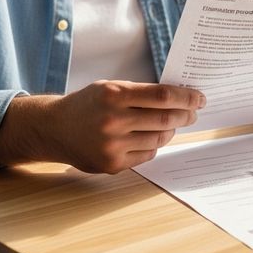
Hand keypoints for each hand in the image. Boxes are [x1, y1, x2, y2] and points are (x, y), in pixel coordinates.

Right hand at [0, 81, 204, 173]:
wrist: (54, 128)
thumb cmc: (88, 104)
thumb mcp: (110, 87)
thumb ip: (141, 92)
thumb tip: (179, 97)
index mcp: (114, 95)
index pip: (162, 95)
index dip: (186, 97)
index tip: (199, 98)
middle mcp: (113, 120)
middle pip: (165, 118)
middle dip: (185, 115)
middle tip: (193, 112)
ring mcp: (112, 145)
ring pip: (158, 138)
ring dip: (172, 130)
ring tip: (174, 123)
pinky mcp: (112, 164)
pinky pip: (147, 154)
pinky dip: (155, 144)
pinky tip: (153, 137)